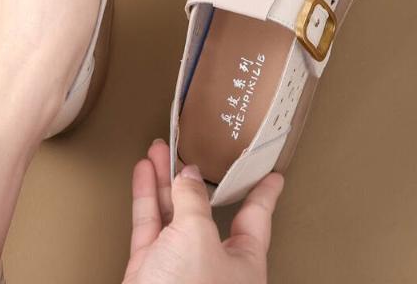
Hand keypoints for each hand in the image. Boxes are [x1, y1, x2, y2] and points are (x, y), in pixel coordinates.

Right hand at [122, 139, 283, 283]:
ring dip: (164, 178)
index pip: (257, 217)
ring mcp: (180, 265)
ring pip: (172, 212)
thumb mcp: (198, 237)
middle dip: (196, 176)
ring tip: (159, 148)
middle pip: (205, 208)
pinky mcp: (150, 268)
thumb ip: (192, 201)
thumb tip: (188, 176)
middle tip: (193, 147)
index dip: (264, 193)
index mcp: (243, 263)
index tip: (272, 175)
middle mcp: (213, 262)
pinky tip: (144, 171)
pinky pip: (149, 224)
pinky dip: (145, 196)